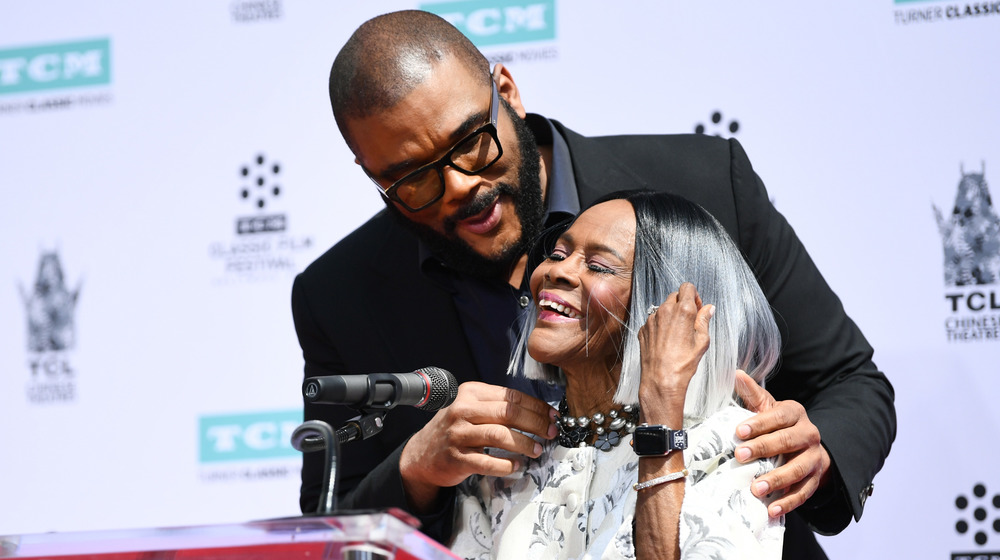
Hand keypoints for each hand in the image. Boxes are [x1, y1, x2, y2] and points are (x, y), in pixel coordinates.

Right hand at [399, 381, 556, 510]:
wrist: (421, 455)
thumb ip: (496, 406)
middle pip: (508, 413)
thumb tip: (537, 413)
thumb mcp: (470, 409)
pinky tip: (516, 465)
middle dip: (536, 423)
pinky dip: (507, 465)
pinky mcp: (457, 458)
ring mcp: (458, 435)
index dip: (535, 406)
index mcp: (469, 393)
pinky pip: (488, 462)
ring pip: (500, 435)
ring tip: (537, 450)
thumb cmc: (454, 430)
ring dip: (524, 443)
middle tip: (551, 433)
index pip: (510, 396)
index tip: (551, 415)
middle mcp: (462, 411)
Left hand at [636, 283, 714, 423]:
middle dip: (682, 304)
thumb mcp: (702, 341)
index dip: (694, 296)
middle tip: (688, 321)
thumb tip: (708, 308)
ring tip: (676, 334)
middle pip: (674, 296)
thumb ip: (704, 320)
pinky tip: (665, 341)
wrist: (661, 379)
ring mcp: (651, 319)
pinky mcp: (643, 329)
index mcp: (682, 310)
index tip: (696, 309)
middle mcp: (665, 311)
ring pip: (662, 308)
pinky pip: (653, 320)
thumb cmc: (683, 363)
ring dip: (670, 315)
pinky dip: (659, 325)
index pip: (687, 287)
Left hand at [734, 370, 830, 517]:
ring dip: (777, 479)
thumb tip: (736, 373)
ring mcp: (815, 458)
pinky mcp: (816, 480)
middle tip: (740, 456)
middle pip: (788, 441)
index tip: (739, 432)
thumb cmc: (779, 425)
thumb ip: (753, 396)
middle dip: (763, 449)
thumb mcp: (768, 408)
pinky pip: (804, 492)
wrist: (807, 446)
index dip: (759, 424)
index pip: (778, 417)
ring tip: (756, 488)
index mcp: (795, 414)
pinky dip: (788, 502)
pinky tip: (772, 509)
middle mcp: (809, 434)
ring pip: (798, 469)